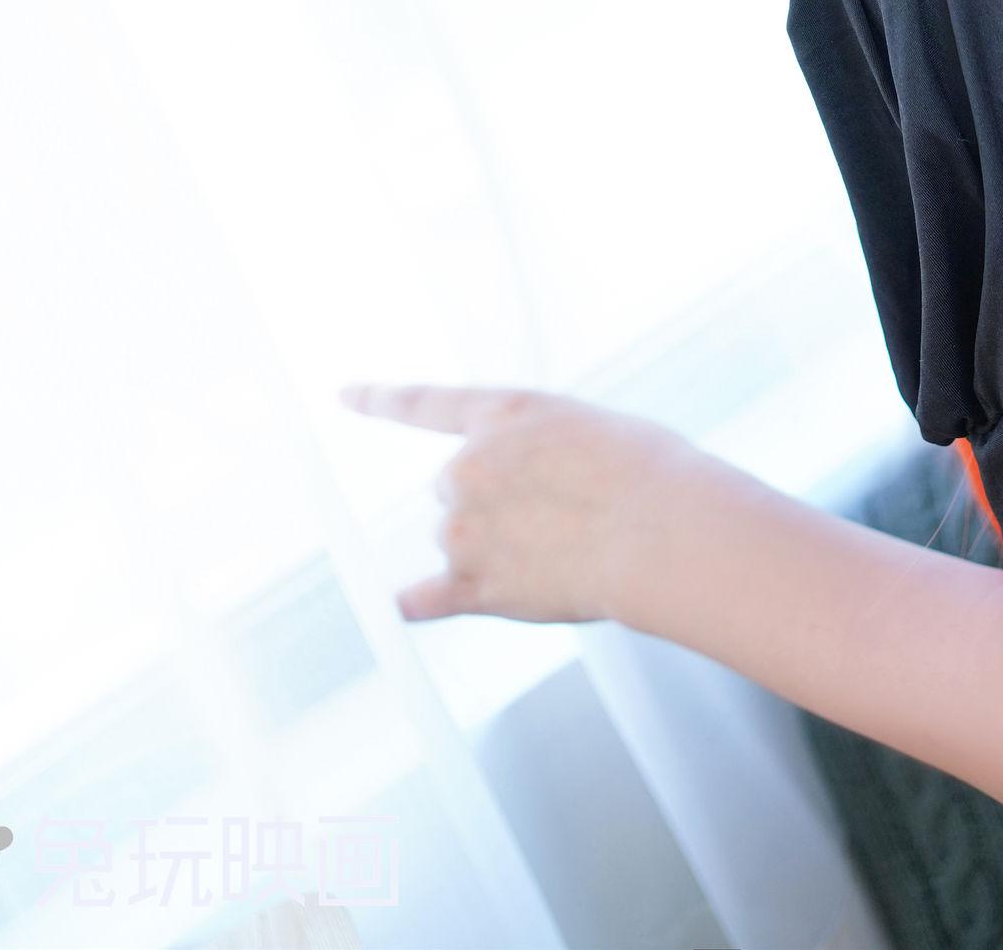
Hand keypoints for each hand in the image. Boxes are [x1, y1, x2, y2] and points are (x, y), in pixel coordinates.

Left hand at [337, 380, 693, 626]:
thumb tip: (528, 493)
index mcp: (501, 414)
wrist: (660, 530)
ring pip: (459, 543)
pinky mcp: (476, 586)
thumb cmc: (646, 473)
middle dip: (490, 501)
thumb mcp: (586, 428)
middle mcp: (468, 467)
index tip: (342, 394)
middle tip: (555, 511)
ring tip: (557, 551)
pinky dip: (416, 604)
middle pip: (453, 487)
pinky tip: (401, 607)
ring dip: (492, 549)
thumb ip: (537, 449)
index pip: (426, 403)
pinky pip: (431, 599)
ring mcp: (466, 529)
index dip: (380, 399)